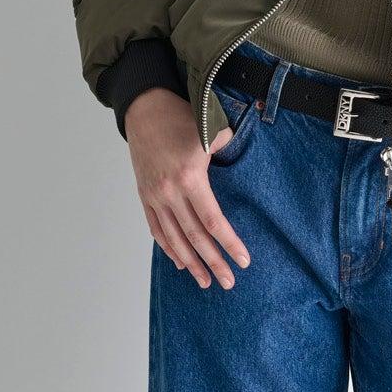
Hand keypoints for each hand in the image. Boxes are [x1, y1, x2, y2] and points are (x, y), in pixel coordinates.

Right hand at [124, 87, 251, 289]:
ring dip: (191, 264)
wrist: (144, 108)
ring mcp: (155, 196)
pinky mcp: (145, 196)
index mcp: (189, 177)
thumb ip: (229, 148)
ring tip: (206, 282)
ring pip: (174, 239)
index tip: (243, 261)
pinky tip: (181, 262)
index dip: (228, 243)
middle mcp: (170, 192)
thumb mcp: (210, 129)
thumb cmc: (181, 117)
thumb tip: (246, 161)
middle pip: (194, 237)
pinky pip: (157, 229)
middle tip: (229, 283)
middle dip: (213, 263)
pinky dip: (169, 248)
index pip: (212, 221)